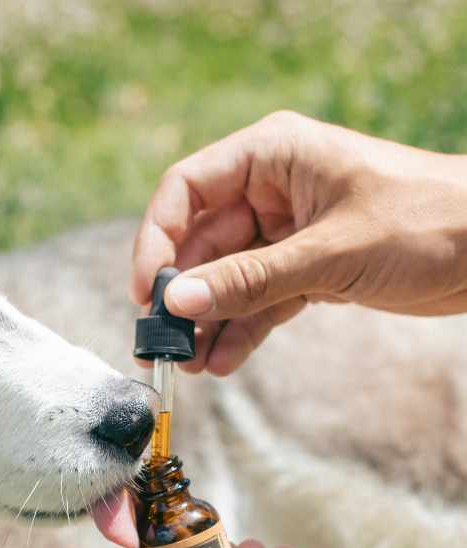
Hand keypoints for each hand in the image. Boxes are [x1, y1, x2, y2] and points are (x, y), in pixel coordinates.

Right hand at [131, 111, 466, 374]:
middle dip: (181, 296)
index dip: (157, 240)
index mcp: (272, 156)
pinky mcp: (303, 269)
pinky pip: (256, 301)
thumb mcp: (329, 252)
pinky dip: (239, 331)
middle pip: (200, 243)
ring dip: (206, 322)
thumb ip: (249, 280)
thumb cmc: (428, 221)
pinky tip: (221, 363)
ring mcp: (285, 232)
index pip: (187, 190)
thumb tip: (178, 304)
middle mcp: (271, 190)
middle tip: (163, 345)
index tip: (147, 291)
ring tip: (189, 364)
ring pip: (224, 279)